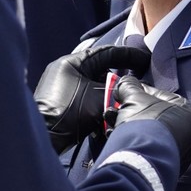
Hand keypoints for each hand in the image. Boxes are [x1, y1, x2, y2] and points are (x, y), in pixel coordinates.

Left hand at [34, 46, 151, 151]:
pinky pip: (85, 96)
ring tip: (124, 98)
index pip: (106, 53)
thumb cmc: (69, 113)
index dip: (128, 55)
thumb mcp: (99, 99)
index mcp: (72, 62)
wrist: (45, 137)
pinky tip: (107, 110)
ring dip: (108, 92)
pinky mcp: (59, 101)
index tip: (145, 59)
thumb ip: (117, 89)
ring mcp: (60, 86)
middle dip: (118, 76)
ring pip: (93, 83)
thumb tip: (129, 87)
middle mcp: (64, 70)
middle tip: (137, 80)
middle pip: (99, 68)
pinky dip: (97, 101)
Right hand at [107, 76, 190, 172]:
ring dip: (128, 126)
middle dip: (131, 112)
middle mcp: (188, 135)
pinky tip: (117, 138)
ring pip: (148, 134)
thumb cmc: (144, 124)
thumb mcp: (134, 97)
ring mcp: (177, 154)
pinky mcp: (163, 167)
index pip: (162, 97)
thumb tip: (126, 82)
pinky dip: (133, 142)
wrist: (139, 162)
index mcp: (188, 114)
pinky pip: (146, 149)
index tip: (125, 94)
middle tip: (115, 110)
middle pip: (153, 117)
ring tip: (112, 123)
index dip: (140, 92)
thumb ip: (129, 86)